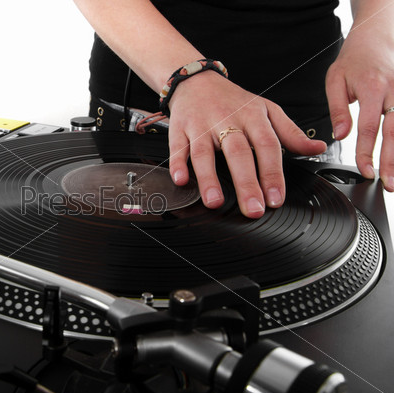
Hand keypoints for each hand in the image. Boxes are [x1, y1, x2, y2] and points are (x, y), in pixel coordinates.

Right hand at [168, 71, 326, 217]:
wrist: (196, 79)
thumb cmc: (232, 99)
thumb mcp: (266, 110)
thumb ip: (290, 132)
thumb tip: (317, 148)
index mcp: (252, 116)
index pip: (267, 146)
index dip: (272, 173)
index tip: (275, 198)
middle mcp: (227, 120)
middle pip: (238, 153)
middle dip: (246, 183)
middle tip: (253, 209)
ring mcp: (201, 125)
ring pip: (204, 152)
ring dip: (209, 178)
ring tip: (214, 201)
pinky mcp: (179, 128)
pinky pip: (177, 147)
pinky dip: (177, 164)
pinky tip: (181, 180)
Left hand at [326, 22, 393, 191]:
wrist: (377, 36)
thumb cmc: (354, 59)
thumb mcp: (336, 80)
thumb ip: (338, 109)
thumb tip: (339, 135)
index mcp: (373, 87)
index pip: (369, 127)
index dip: (366, 152)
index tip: (364, 170)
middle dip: (392, 161)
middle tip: (388, 183)